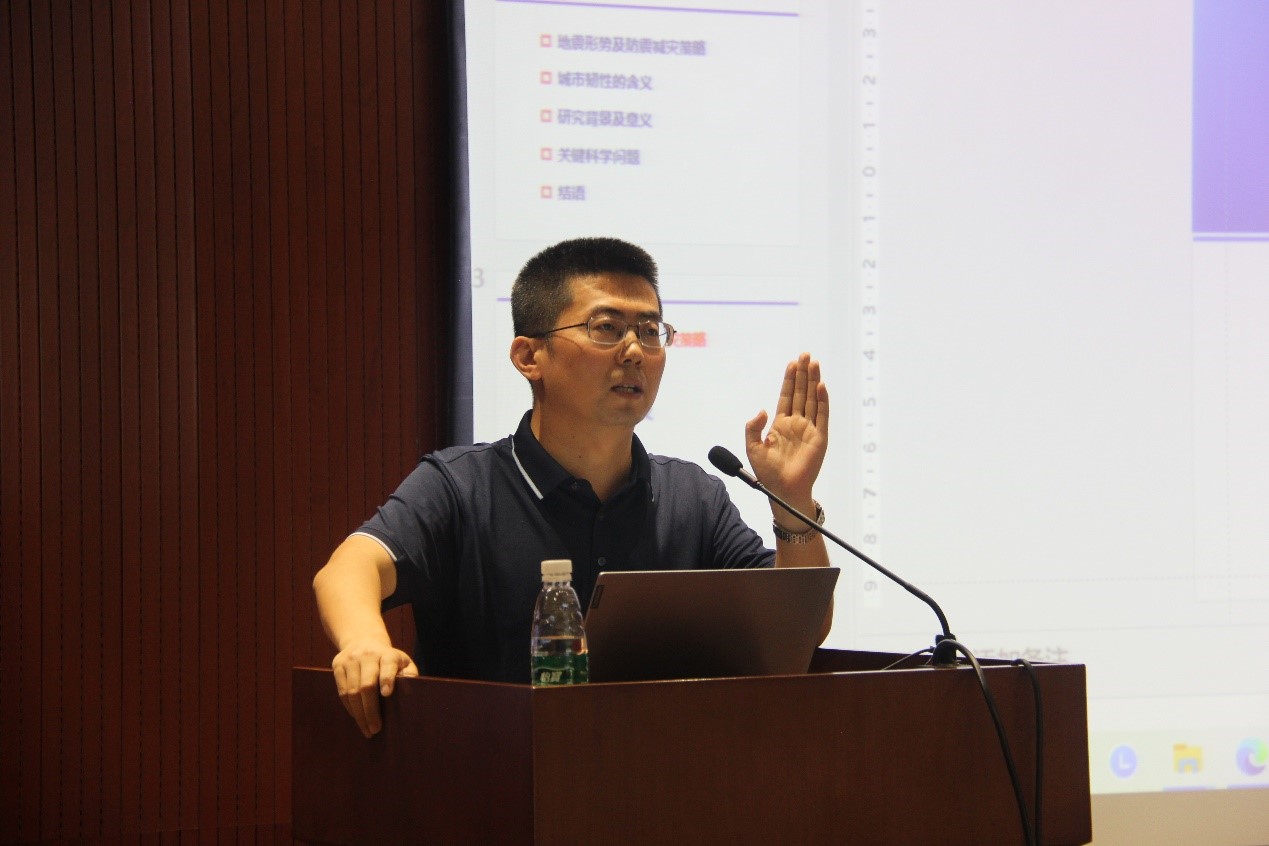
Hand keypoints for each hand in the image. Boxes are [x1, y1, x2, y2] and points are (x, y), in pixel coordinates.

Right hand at [331, 639, 418, 737]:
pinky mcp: (338, 666)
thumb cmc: (388, 658)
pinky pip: (342, 691)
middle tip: (375, 729)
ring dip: (359, 714)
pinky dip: (350, 707)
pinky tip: (357, 717)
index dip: (387, 679)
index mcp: (387, 654)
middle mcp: (367, 655)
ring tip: (366, 729)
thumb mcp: (403, 661)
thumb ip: (410, 673)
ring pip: (352, 691)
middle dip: (371, 710)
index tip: (387, 694)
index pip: (388, 665)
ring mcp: (350, 660)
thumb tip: (412, 687)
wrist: (363, 640)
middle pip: (367, 685)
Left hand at [744, 353, 828, 505]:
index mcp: (780, 425)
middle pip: (801, 393)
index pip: (786, 396)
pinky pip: (822, 416)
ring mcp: (809, 430)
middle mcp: (796, 424)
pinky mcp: (820, 438)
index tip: (792, 363)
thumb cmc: (768, 473)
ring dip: (813, 381)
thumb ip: (753, 427)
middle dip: (803, 374)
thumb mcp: (753, 447)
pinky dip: (822, 401)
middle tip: (805, 355)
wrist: (782, 490)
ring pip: (812, 400)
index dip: (789, 380)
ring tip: (814, 363)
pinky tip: (820, 386)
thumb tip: (762, 410)